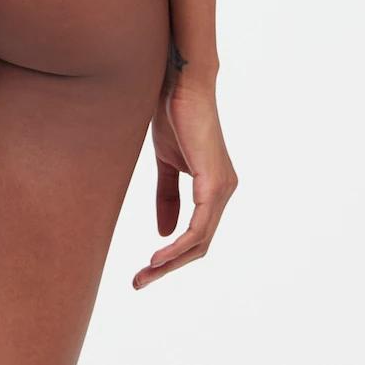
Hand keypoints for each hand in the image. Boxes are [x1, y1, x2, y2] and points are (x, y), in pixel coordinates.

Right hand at [134, 75, 235, 288]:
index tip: (145, 269)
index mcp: (213, 186)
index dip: (172, 255)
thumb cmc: (174, 114)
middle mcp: (224, 191)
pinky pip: (199, 227)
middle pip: (200, 245)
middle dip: (169, 266)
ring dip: (171, 262)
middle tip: (140, 281)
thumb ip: (168, 196)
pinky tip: (159, 255)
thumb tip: (164, 232)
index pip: (197, 233)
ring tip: (145, 274)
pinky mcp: (214, 183)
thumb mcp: (167, 162)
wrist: (180, 83)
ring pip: (200, 242)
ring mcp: (222, 188)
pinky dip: (178, 246)